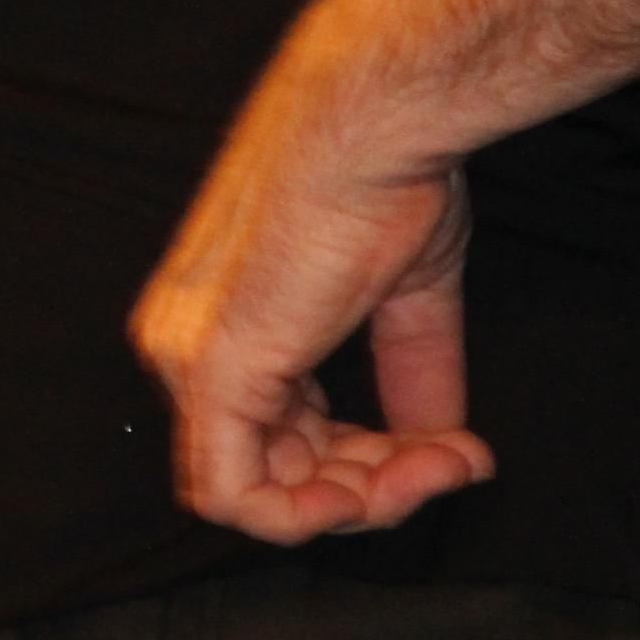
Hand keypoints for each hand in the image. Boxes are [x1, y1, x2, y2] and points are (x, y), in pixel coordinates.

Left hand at [129, 32, 492, 545]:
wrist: (376, 124)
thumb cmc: (384, 176)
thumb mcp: (402, 295)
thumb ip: (410, 375)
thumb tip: (444, 446)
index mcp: (219, 320)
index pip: (278, 436)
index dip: (366, 462)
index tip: (448, 450)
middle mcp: (187, 345)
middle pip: (275, 473)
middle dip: (377, 487)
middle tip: (452, 464)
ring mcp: (191, 361)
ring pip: (260, 496)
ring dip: (364, 501)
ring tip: (438, 464)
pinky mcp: (213, 374)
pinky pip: (239, 497)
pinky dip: (316, 516)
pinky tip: (383, 489)